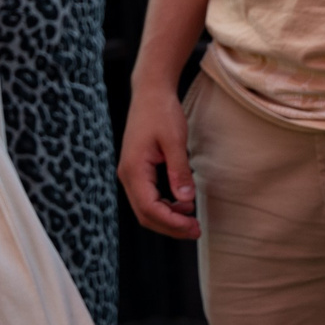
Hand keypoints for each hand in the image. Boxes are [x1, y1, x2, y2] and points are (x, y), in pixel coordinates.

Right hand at [116, 80, 199, 238]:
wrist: (150, 93)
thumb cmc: (162, 112)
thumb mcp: (174, 140)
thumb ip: (179, 170)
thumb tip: (186, 200)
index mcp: (134, 170)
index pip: (149, 208)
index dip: (171, 222)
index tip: (193, 227)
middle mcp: (128, 175)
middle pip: (145, 214)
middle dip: (170, 226)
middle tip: (196, 231)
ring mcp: (131, 174)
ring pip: (146, 207)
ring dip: (168, 217)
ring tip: (192, 218)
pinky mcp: (138, 170)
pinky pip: (149, 196)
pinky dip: (165, 205)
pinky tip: (183, 203)